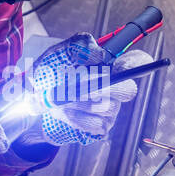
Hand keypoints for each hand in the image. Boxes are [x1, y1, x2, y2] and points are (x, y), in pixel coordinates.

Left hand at [39, 48, 154, 144]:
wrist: (37, 99)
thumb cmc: (52, 72)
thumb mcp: (60, 53)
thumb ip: (80, 48)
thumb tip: (100, 56)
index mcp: (111, 64)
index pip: (137, 61)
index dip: (136, 64)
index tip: (122, 67)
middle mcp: (117, 87)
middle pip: (127, 90)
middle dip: (102, 87)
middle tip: (79, 85)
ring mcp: (112, 109)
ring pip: (106, 107)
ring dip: (77, 101)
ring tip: (57, 96)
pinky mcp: (101, 127)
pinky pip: (94, 123)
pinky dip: (74, 117)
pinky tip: (63, 110)